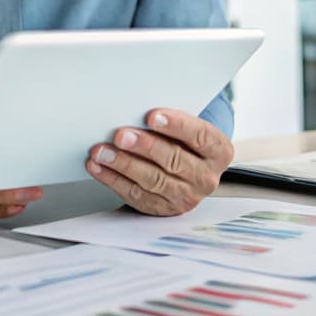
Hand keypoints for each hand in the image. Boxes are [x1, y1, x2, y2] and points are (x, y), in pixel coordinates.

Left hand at [86, 109, 232, 215]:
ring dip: (123, 164)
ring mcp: (186, 196)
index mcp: (218, 151)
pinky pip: (136, 194)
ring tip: (101, 151)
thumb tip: (135, 106)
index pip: (200, 136)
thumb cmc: (182, 141)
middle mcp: (206, 176)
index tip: (152, 116)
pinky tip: (98, 166)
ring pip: (153, 179)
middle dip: (144, 146)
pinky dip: (113, 179)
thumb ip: (170, 120)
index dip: (176, 125)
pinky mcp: (163, 208)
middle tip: (121, 135)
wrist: (185, 174)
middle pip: (174, 159)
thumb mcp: (186, 128)